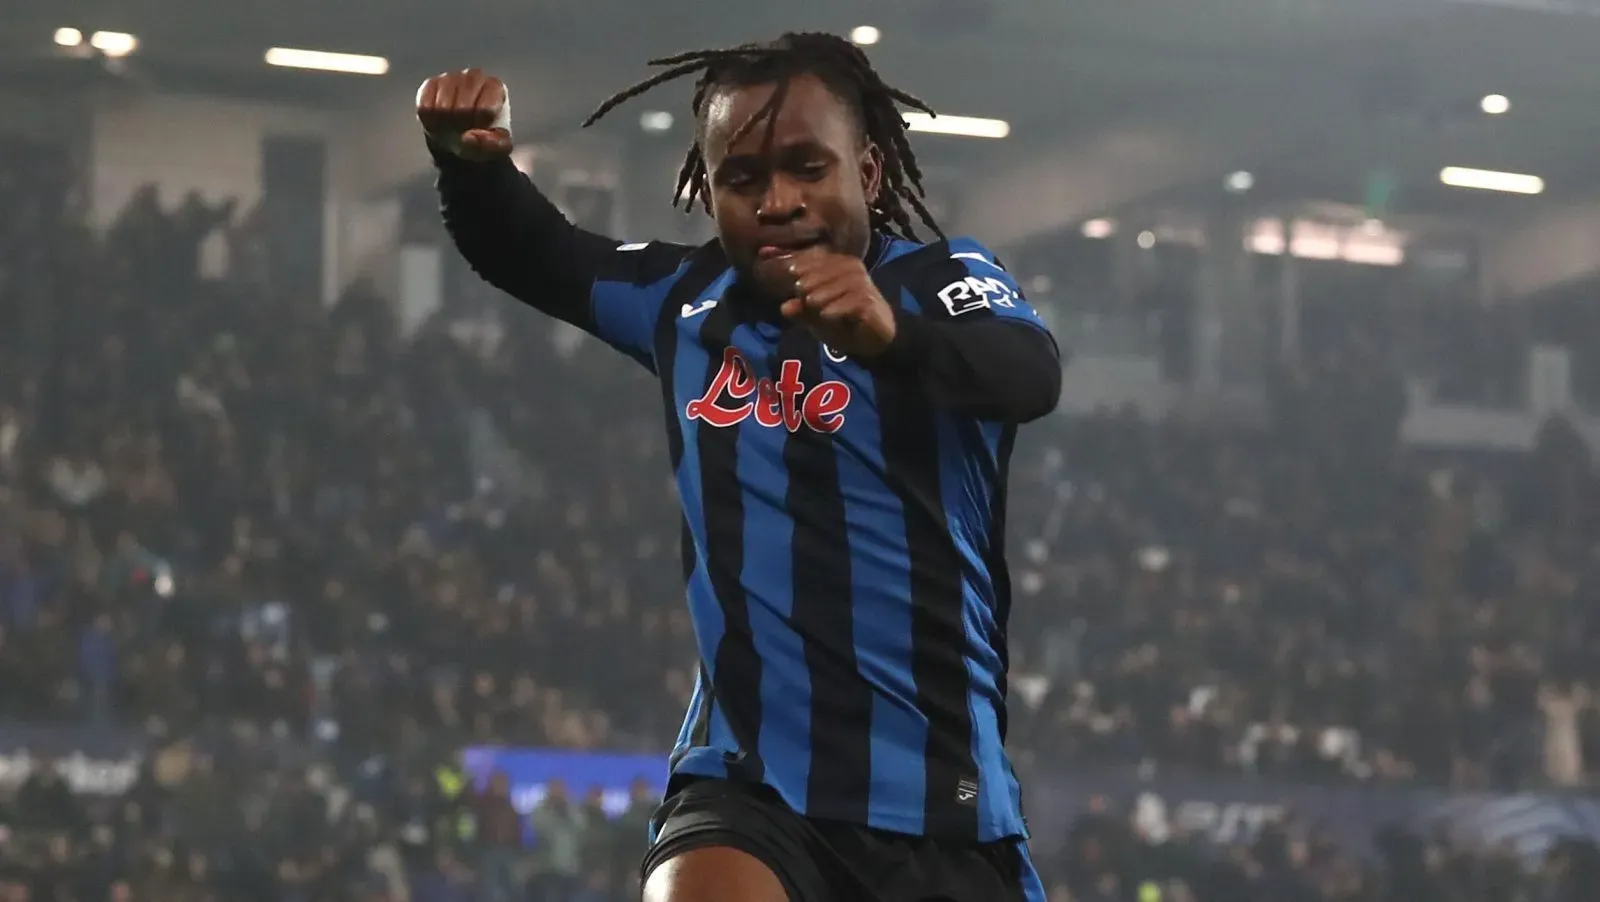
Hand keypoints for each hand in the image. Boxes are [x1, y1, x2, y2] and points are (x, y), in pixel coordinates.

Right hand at [416, 68, 513, 161]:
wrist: (462, 134)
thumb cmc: (484, 136)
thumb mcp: (497, 147)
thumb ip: (492, 144)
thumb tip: (469, 137)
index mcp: (495, 87)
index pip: (485, 110)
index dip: (480, 127)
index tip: (480, 129)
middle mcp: (474, 76)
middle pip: (462, 109)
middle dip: (462, 127)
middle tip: (464, 130)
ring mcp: (451, 77)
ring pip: (442, 108)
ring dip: (445, 125)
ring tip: (453, 127)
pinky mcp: (430, 84)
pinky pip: (426, 108)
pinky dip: (431, 122)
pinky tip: (439, 123)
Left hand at [765, 248, 896, 357]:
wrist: (870, 340)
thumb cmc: (842, 321)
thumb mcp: (816, 316)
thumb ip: (801, 310)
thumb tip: (784, 307)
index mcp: (839, 267)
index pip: (821, 260)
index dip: (804, 262)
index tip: (790, 270)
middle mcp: (854, 271)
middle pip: (832, 268)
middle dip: (813, 278)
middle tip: (799, 289)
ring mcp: (864, 286)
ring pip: (843, 284)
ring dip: (825, 293)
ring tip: (810, 302)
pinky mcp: (871, 302)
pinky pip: (855, 302)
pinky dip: (839, 308)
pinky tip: (826, 315)